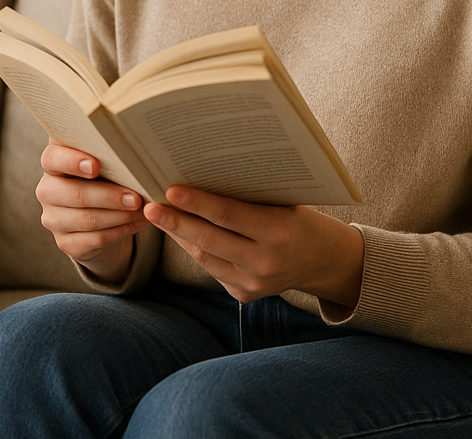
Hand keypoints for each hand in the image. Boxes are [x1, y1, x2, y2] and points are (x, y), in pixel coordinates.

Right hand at [35, 143, 151, 284]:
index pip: (52, 159)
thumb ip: (107, 154)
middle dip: (108, 196)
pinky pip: (96, 239)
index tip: (95, 166)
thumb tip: (133, 156)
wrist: (99, 215)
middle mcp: (47, 191)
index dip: (72, 162)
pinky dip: (121, 231)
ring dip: (119, 216)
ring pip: (87, 219)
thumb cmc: (102, 178)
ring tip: (142, 211)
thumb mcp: (102, 163)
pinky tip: (138, 223)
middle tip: (135, 198)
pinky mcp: (66, 243)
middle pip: (75, 194)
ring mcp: (54, 219)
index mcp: (52, 163)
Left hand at [144, 185, 364, 308]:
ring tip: (157, 215)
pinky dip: (193, 248)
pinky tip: (178, 232)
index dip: (196, 203)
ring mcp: (254, 283)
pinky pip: (211, 268)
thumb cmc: (296, 216)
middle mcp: (265, 263)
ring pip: (204, 257)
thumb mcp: (280, 202)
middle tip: (148, 205)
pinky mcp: (244, 294)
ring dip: (178, 235)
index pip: (228, 215)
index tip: (169, 190)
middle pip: (209, 240)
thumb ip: (245, 196)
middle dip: (175, 222)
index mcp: (278, 233)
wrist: (322, 259)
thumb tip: (197, 175)